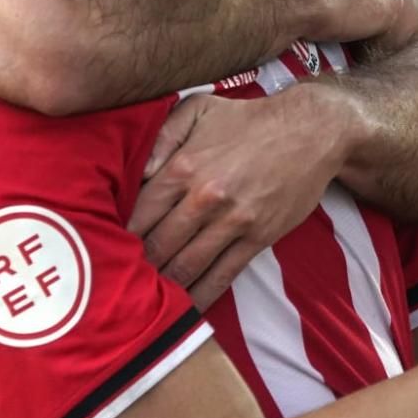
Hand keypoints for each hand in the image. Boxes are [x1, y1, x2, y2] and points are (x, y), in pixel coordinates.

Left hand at [133, 87, 349, 306]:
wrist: (311, 130)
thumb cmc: (249, 119)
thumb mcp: (198, 108)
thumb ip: (161, 134)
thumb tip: (137, 171)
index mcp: (184, 167)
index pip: (139, 213)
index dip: (118, 236)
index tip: (106, 251)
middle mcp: (204, 197)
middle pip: (158, 245)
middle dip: (136, 267)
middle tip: (119, 282)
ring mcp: (233, 221)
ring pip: (187, 266)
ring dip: (164, 286)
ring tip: (144, 301)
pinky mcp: (258, 237)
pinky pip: (223, 275)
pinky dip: (201, 295)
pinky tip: (185, 309)